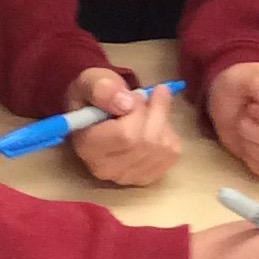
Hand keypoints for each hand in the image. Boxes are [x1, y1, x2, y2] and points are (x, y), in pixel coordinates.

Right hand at [67, 69, 180, 188]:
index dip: (138, 110)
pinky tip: (156, 125)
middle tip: (150, 95)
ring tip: (151, 108)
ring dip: (163, 121)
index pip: (126, 135)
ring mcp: (126, 177)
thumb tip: (127, 103)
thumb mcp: (91, 81)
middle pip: (146, 142)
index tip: (137, 94)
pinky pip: (171, 153)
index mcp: (86, 145)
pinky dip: (170, 134)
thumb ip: (102, 89)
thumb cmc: (95, 96)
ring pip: (161, 148)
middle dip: (155, 112)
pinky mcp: (146, 177)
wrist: (99, 111)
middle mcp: (104, 168)